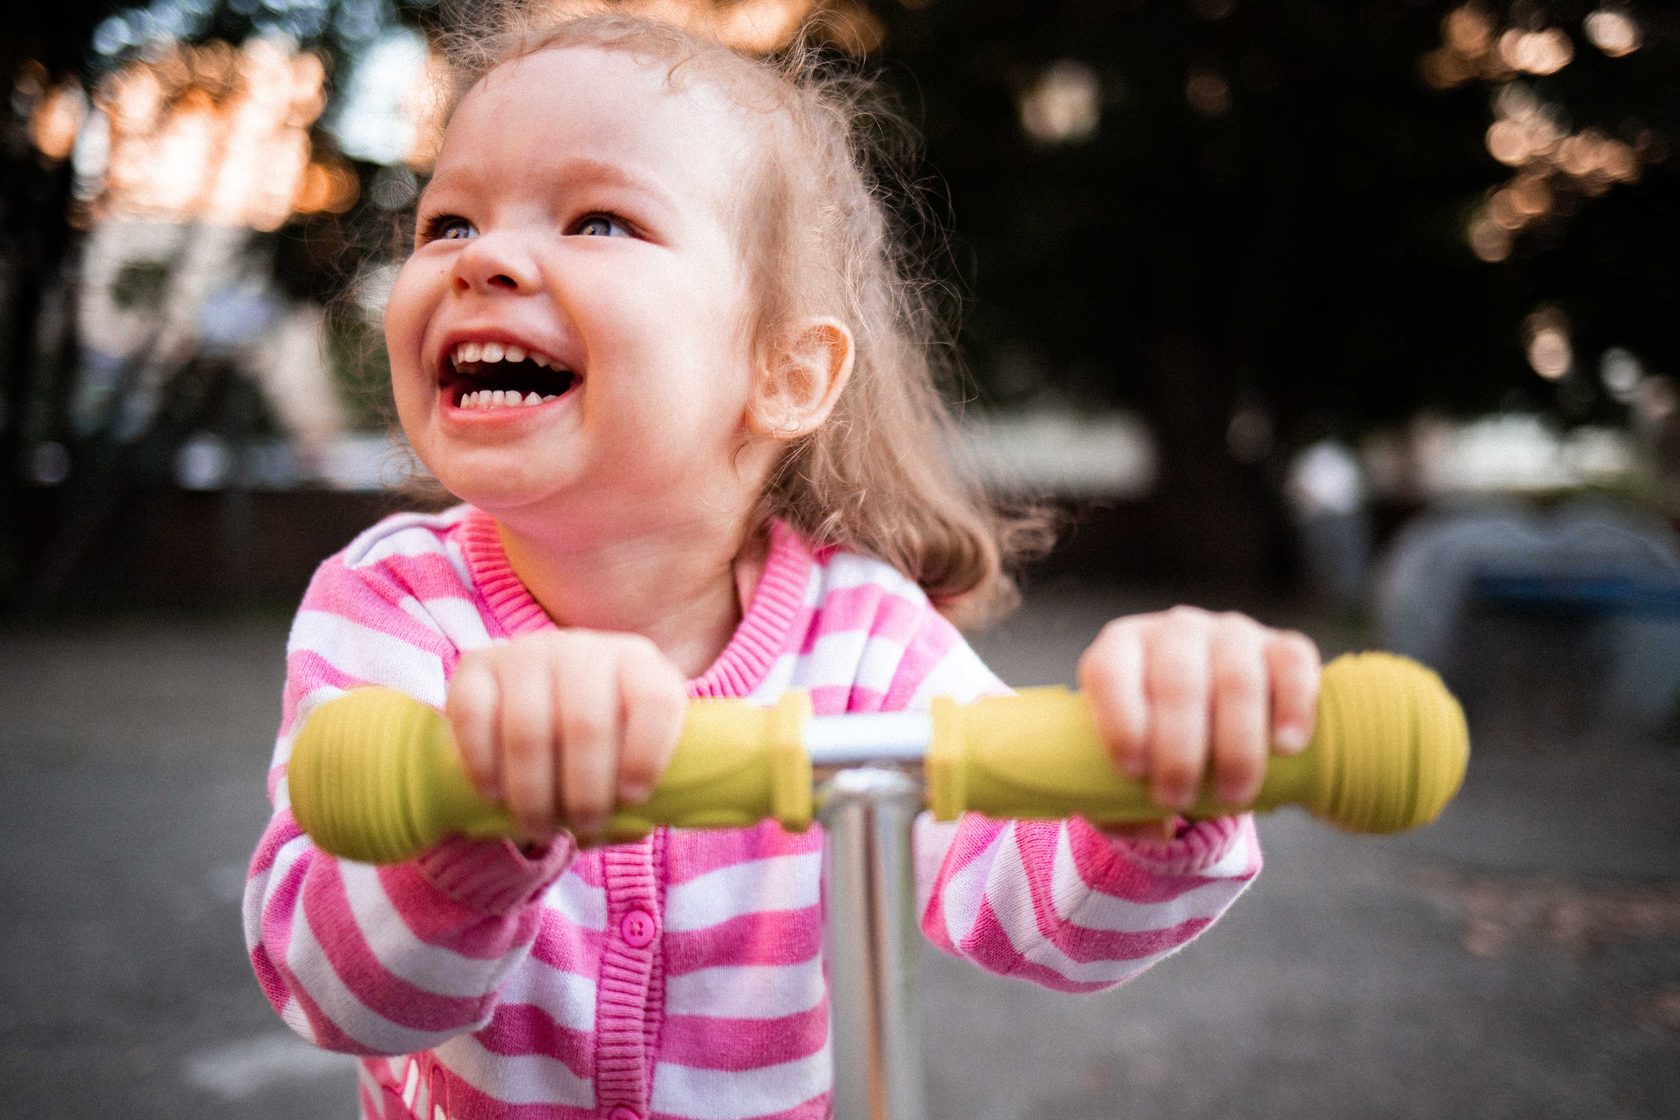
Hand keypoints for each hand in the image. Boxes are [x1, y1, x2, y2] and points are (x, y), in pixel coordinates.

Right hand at [446, 631, 687, 841]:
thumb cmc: (600, 740)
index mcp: (638, 663)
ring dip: (534, 794)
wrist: (542, 697)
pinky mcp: (476, 665)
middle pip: (586, 723)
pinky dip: (484, 767)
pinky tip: (495, 796)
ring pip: (528, 729)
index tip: (633, 798)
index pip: (654, 699)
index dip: (646, 753)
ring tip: (541, 828)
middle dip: (586, 792)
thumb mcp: (631, 755)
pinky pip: (474, 718)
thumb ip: (640, 792)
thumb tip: (633, 826)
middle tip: (583, 827)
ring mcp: (527, 652)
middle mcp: (584, 648)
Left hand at [1076, 607, 1320, 812]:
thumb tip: (1153, 828)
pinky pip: (1292, 665)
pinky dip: (1292, 707)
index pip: (1110, 673)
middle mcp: (1175, 631)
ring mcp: (1231, 633)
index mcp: (1121, 649)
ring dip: (1237, 744)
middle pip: (1177, 681)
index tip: (1133, 771)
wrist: (1218, 717)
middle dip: (1178, 748)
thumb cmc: (1158, 744)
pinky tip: (1286, 747)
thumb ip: (1119, 802)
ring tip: (1235, 795)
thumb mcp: (1127, 768)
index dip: (1119, 721)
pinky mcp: (1283, 645)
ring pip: (1237, 679)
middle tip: (1179, 799)